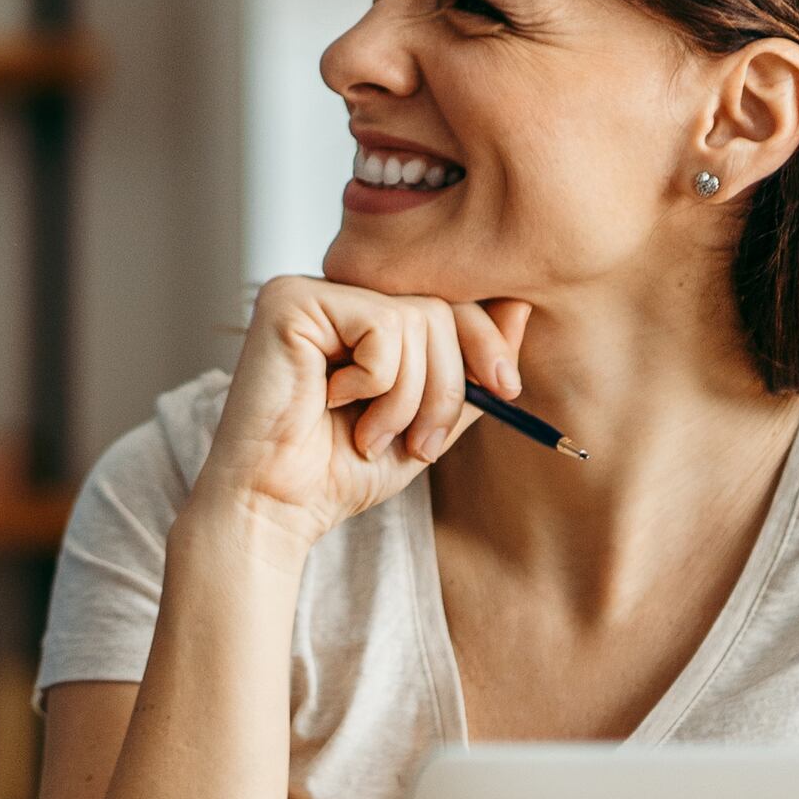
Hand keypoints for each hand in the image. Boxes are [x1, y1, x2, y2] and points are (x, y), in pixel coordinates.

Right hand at [198, 277, 527, 537]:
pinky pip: (381, 329)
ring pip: (415, 320)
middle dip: (448, 386)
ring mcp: (311, 291)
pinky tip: (331, 404)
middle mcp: (336, 293)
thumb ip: (469, 370)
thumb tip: (520, 306)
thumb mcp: (428, 420)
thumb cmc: (340, 470)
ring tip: (371, 435)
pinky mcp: (292, 302)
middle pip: (438, 308)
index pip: (446, 301)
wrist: (277, 507)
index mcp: (362, 314)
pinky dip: (375, 384)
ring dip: (409, 398)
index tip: (505, 390)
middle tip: (422, 446)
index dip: (485, 341)